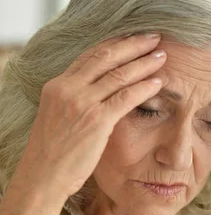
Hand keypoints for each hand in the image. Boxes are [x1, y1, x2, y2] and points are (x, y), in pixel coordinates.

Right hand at [18, 33, 165, 201]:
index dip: (114, 45)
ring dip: (144, 63)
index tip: (133, 38)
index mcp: (57, 86)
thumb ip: (74, 102)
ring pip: (119, 75)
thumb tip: (95, 95)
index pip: (90, 56)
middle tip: (154, 38)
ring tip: (162, 57)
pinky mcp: (96, 121)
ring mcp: (82, 103)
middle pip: (106, 57)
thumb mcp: (58, 119)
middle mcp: (68, 89)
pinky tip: (159, 83)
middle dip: (133, 45)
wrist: (43, 176)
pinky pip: (125, 97)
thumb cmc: (53, 155)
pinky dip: (144, 88)